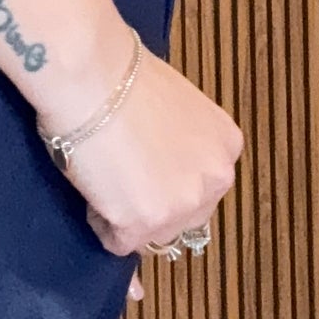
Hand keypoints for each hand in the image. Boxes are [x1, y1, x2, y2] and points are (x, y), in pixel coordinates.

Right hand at [38, 44, 242, 300]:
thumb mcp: (177, 109)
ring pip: (152, 235)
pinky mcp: (143, 224)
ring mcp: (182, 206)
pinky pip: (117, 242)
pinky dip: (100, 222)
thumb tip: (162, 171)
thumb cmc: (122, 78)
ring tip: (104, 176)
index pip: (201, 187)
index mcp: (226, 146)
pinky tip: (94, 186)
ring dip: (125, 216)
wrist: (92, 77)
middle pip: (183, 218)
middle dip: (152, 205)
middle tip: (120, 173)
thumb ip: (181, 144)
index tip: (141, 164)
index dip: (165, 180)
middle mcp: (215, 179)